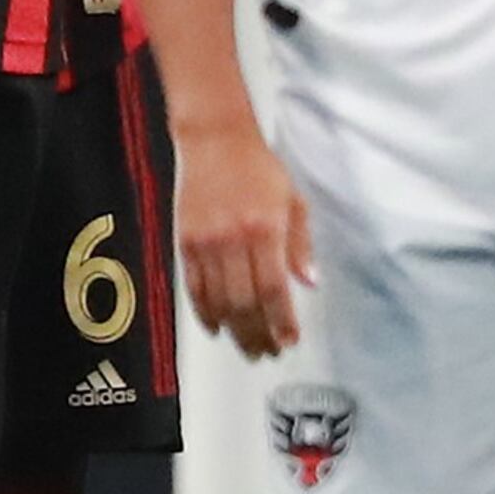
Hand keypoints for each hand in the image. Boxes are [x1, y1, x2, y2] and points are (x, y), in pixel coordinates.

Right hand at [177, 120, 313, 361]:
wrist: (214, 140)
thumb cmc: (258, 168)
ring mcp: (206, 242)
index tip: (289, 341)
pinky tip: (216, 327)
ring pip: (218, 300)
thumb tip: (309, 283)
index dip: (281, 321)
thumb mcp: (293, 200)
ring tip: (247, 347)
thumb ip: (300, 244)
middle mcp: (234, 240)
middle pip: (245, 302)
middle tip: (267, 353)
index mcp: (266, 229)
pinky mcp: (185, 241)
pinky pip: (194, 286)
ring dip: (234, 329)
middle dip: (257, 334)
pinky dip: (204, 312)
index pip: (274, 289)